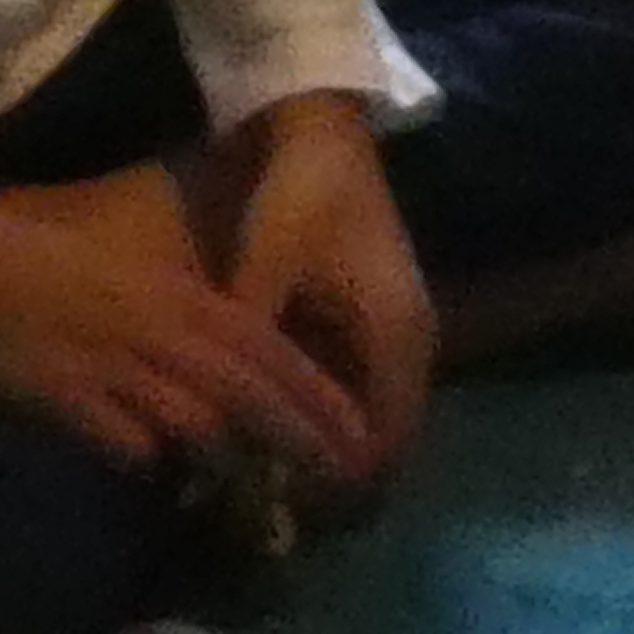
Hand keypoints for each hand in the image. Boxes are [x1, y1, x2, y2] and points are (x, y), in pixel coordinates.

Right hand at [0, 174, 376, 480]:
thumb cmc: (53, 264)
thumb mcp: (137, 282)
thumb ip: (183, 327)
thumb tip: (224, 381)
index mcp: (178, 297)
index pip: (267, 349)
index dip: (316, 393)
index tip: (357, 430)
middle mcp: (160, 332)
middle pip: (246, 390)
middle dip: (299, 435)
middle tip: (339, 477)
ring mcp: (116, 366)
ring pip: (194, 421)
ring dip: (227, 457)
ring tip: (258, 491)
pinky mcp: (71, 397)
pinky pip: (125, 442)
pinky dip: (148, 458)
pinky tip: (157, 473)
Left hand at [212, 96, 433, 476]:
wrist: (322, 126)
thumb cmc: (298, 196)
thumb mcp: (264, 272)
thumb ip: (250, 347)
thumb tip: (221, 417)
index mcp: (399, 339)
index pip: (384, 445)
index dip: (339, 486)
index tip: (281, 506)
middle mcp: (411, 342)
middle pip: (382, 434)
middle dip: (331, 469)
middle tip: (265, 496)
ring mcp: (396, 326)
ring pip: (368, 408)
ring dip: (327, 436)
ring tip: (263, 461)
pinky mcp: (374, 311)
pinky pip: (355, 377)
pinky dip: (323, 401)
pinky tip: (272, 410)